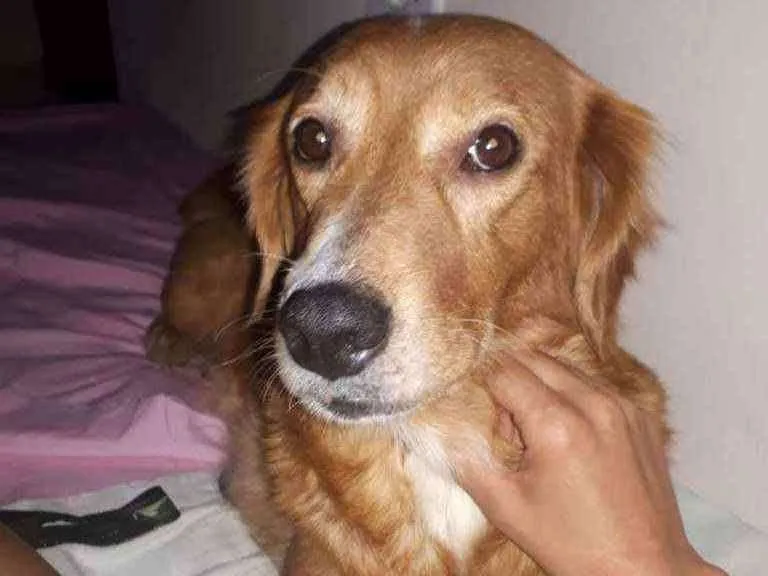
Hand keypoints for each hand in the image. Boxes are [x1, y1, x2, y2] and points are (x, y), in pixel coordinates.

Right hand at [457, 352, 726, 575]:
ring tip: (539, 432)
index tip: (480, 412)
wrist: (644, 568)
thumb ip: (466, 460)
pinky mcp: (641, 414)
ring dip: (541, 386)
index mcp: (556, 424)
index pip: (503, 372)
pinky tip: (572, 435)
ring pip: (563, 367)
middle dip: (510, 382)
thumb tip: (443, 426)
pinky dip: (572, 395)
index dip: (483, 388)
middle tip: (508, 427)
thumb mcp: (505, 508)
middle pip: (532, 359)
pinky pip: (593, 384)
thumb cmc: (570, 543)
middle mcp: (593, 403)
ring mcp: (623, 405)